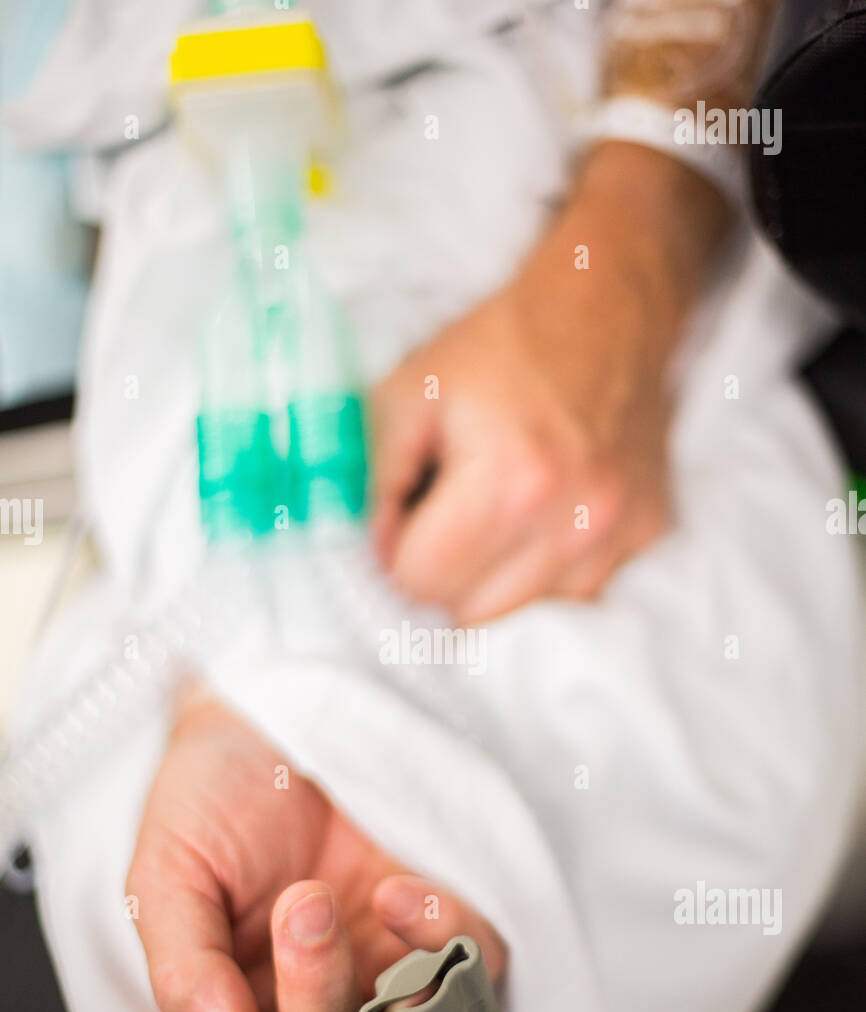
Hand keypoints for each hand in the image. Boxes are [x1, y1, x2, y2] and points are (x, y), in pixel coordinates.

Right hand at [127, 697, 505, 1011]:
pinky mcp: (442, 926)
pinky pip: (472, 970)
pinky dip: (442, 940)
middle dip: (316, 1000)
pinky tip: (398, 887)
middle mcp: (310, 1007)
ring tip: (332, 896)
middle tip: (301, 906)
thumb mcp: (165, 873)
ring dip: (383, 987)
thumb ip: (182, 970)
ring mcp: (383, 969)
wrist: (274, 710)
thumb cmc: (210, 794)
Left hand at [372, 143, 727, 621]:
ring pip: (522, 616)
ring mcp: (617, 536)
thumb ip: (370, 483)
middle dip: (445, 573)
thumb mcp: (407, 394)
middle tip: (448, 513)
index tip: (407, 512)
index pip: (420, 582)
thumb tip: (369, 559)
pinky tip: (540, 517)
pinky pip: (574, 596)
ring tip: (496, 512)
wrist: (605, 309)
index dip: (398, 550)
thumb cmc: (496, 350)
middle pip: (470, 616)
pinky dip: (543, 573)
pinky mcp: (646, 537)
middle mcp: (575, 521)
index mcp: (510, 481)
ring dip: (495, 581)